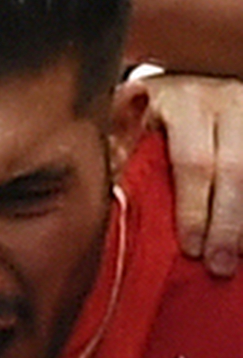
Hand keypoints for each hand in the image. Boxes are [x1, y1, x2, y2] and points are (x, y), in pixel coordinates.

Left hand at [135, 72, 242, 278]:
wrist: (176, 92)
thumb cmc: (144, 120)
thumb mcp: (126, 134)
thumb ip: (126, 168)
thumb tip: (126, 219)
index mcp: (181, 100)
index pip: (193, 162)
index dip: (193, 210)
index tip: (191, 249)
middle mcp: (225, 99)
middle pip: (236, 169)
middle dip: (227, 224)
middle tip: (220, 265)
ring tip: (237, 255)